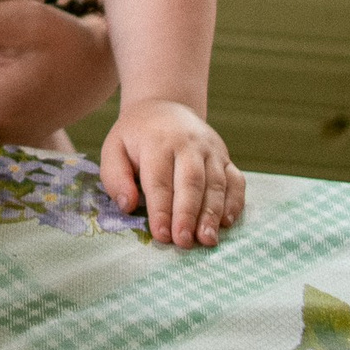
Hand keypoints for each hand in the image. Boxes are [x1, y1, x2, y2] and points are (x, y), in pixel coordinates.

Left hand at [100, 96, 242, 246]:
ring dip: (212, 214)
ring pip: (216, 183)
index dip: (161, 210)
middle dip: (188, 214)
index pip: (160, 181)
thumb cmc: (136, 136)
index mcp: (157, 142)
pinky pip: (236, 180)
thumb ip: (115, 177)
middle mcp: (188, 144)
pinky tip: (226, 223)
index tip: (161, 235)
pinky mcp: (226, 157)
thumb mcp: (114, 148)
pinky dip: (235, 202)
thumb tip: (128, 205)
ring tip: (207, 240)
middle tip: (184, 242)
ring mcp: (211, 150)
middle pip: (191, 182)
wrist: (165, 106)